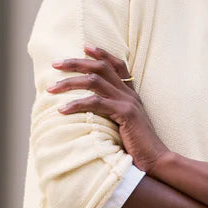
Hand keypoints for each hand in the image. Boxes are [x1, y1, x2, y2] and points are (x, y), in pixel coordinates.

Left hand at [46, 46, 167, 172]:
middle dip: (76, 63)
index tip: (84, 46)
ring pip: (94, 81)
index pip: (118, 65)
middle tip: (55, 64)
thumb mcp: (124, 126)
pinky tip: (62, 110)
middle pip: (102, 67)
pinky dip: (76, 104)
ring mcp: (128, 102)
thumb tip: (91, 111)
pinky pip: (96, 103)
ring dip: (69, 82)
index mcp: (131, 95)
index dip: (101, 54)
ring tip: (51, 88)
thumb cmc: (138, 147)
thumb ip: (112, 114)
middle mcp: (130, 94)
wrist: (156, 160)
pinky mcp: (125, 113)